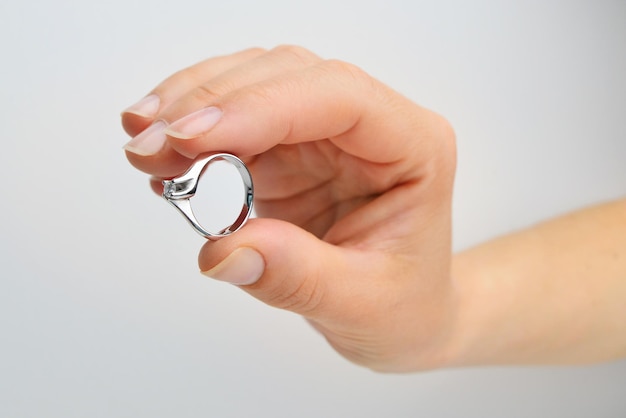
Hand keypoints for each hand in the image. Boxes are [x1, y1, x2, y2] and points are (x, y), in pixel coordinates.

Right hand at [122, 46, 456, 371]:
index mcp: (413, 146)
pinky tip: (161, 157)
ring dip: (191, 109)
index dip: (261, 107)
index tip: (192, 139)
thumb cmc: (402, 305)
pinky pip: (236, 122)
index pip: (338, 96)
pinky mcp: (292, 150)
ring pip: (253, 85)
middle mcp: (371, 126)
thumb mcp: (361, 303)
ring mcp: (328, 133)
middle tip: (149, 146)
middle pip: (286, 77)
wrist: (403, 316)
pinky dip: (193, 133)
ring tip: (141, 146)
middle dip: (211, 107)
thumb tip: (223, 252)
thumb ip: (297, 276)